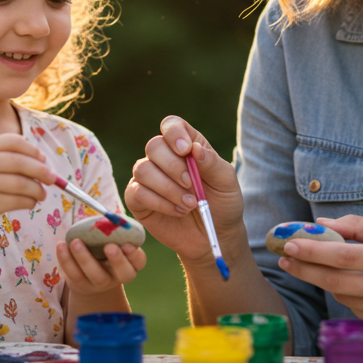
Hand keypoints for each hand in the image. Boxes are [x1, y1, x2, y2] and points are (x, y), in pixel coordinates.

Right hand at [0, 134, 52, 235]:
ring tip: (41, 195)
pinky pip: (18, 201)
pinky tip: (30, 203)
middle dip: (42, 171)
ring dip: (37, 190)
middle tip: (52, 179)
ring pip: (22, 184)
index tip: (42, 159)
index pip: (13, 141)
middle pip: (21, 162)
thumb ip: (8, 159)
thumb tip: (44, 162)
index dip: (32, 150)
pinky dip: (30, 202)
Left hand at [56, 239, 146, 296]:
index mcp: (131, 263)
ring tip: (75, 242)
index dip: (134, 254)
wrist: (88, 274)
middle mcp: (118, 276)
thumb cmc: (103, 247)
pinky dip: (66, 260)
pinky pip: (74, 275)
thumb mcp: (111, 239)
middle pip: (123, 273)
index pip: (138, 261)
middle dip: (117, 260)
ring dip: (84, 258)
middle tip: (108, 246)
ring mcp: (100, 283)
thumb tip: (107, 216)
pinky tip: (61, 246)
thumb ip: (112, 230)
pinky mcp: (81, 285)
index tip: (127, 244)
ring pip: (95, 275)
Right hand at [124, 116, 245, 263]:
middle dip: (173, 167)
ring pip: (142, 169)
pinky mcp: (138, 199)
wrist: (214, 236)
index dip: (174, 133)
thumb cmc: (222, 204)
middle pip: (154, 146)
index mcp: (186, 146)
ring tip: (189, 204)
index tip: (186, 150)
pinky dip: (159, 203)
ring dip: (168, 188)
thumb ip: (212, 162)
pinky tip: (177, 212)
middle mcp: (164, 158)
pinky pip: (137, 193)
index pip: (171, 125)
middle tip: (192, 186)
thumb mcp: (226, 181)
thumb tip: (194, 149)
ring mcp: (148, 178)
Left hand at [279, 215, 362, 339]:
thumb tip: (324, 223)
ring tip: (311, 266)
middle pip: (335, 281)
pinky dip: (345, 295)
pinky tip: (348, 284)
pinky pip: (354, 310)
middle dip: (305, 268)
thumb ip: (361, 227)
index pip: (345, 256)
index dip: (314, 251)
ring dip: (323, 280)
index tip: (291, 244)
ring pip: (342, 296)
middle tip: (285, 258)